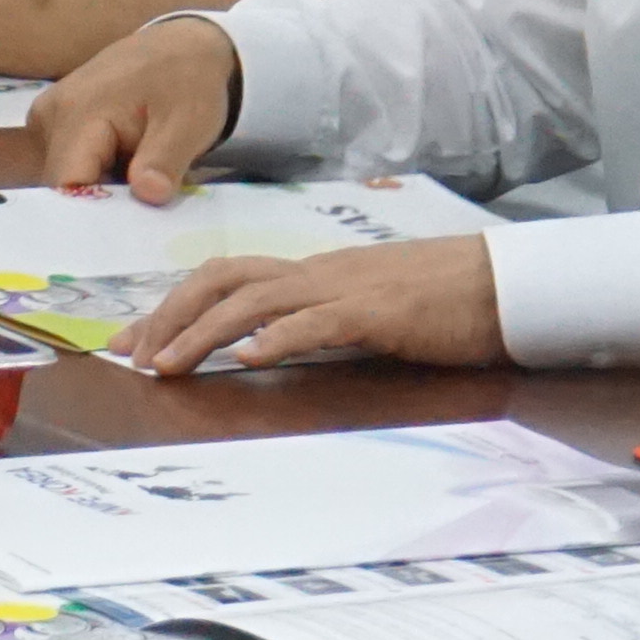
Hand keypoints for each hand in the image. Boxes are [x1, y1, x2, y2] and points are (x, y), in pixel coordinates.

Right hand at [35, 16, 241, 201]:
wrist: (182, 46)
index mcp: (78, 112)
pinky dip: (97, 177)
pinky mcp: (55, 123)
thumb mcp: (189, 122)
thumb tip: (148, 194)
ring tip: (138, 191)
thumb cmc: (188, 81)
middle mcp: (50, 116)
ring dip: (99, 192)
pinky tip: (125, 174)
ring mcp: (48, 118)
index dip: (91, 216)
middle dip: (99, 206)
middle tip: (141, 220)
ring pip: (65, 179)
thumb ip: (164, 159)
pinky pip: (70, 164)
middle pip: (61, 186)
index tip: (123, 238)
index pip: (66, 185)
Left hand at [113, 233, 509, 381]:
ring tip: (170, 365)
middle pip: (221, 280)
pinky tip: (252, 359)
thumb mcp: (365, 312)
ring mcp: (346, 289)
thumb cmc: (442, 302)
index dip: (172, 306)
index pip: (224, 279)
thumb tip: (268, 349)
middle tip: (132, 357)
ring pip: (255, 300)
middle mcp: (317, 274)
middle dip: (168, 316)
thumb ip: (317, 325)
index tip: (131, 341)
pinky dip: (279, 337)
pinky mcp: (380, 312)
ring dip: (204, 333)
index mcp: (311, 275)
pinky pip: (319, 321)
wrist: (508, 284)